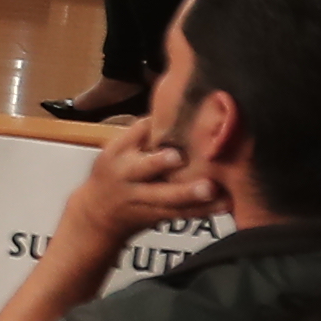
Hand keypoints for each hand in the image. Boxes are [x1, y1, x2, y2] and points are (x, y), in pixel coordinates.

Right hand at [57, 112, 224, 253]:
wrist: (97, 215)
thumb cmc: (115, 172)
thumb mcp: (118, 148)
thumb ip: (144, 132)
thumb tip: (177, 105)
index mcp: (118, 151)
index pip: (132, 135)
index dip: (149, 129)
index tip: (169, 120)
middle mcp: (126, 175)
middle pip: (142, 169)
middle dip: (159, 163)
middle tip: (179, 157)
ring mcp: (139, 198)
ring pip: (165, 197)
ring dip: (188, 193)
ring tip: (210, 188)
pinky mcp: (155, 215)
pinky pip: (180, 214)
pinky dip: (202, 210)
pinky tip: (224, 204)